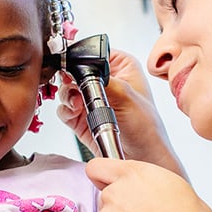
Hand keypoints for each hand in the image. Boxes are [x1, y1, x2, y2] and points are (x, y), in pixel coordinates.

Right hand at [56, 50, 187, 176]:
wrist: (142, 159)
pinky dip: (66, 110)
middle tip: (74, 87)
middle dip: (70, 79)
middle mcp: (104, 80)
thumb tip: (82, 69)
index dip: (82, 58)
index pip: (95, 53)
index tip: (74, 68)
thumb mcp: (128, 99)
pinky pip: (64, 107)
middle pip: (75, 69)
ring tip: (77, 104)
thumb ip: (103, 81)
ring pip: (66, 88)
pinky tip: (75, 113)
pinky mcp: (80, 116)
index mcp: (121, 67)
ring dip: (67, 95)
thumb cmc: (148, 130)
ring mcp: (91, 98)